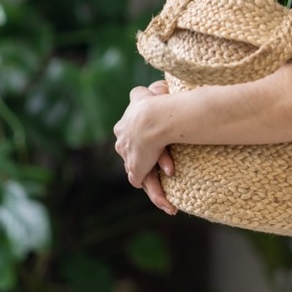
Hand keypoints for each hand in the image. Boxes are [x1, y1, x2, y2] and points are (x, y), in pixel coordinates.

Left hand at [114, 81, 176, 214]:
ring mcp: (129, 159)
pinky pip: (148, 185)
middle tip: (160, 177)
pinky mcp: (137, 170)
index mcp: (123, 128)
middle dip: (146, 169)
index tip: (155, 151)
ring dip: (156, 190)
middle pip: (135, 160)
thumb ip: (154, 91)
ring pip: (143, 177)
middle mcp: (123, 145)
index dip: (144, 146)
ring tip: (168, 204)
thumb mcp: (150, 92)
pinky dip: (158, 194)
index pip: (132, 141)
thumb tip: (160, 87)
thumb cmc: (155, 102)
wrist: (151, 117)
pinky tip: (168, 204)